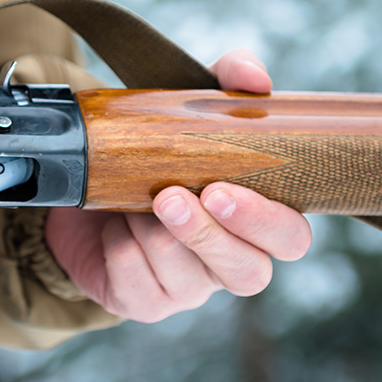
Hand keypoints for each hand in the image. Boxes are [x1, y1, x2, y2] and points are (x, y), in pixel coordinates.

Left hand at [44, 49, 310, 322]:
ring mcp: (190, 289)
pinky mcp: (146, 303)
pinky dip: (121, 252)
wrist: (91, 185)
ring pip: (186, 279)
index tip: (222, 190)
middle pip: (247, 273)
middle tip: (169, 197)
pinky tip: (114, 227)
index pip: (290, 238)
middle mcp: (232, 260)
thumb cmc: (160, 151)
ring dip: (152, 234)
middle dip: (207, 235)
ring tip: (130, 202)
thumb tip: (254, 77)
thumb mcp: (192, 107)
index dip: (264, 222)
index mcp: (257, 222)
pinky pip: (139, 288)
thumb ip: (229, 81)